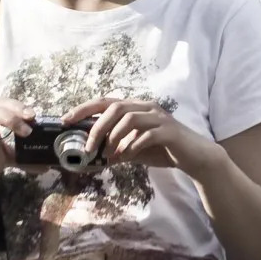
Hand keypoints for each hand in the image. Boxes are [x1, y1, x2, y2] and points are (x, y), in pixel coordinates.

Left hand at [63, 99, 225, 178]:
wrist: (194, 156)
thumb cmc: (163, 150)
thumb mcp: (134, 148)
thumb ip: (116, 148)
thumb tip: (93, 155)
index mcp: (136, 107)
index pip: (106, 102)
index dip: (84, 108)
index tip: (66, 120)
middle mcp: (147, 107)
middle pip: (115, 107)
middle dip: (97, 127)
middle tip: (88, 148)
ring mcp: (159, 117)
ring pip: (129, 118)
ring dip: (113, 138)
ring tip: (108, 156)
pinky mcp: (169, 131)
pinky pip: (145, 135)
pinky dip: (132, 146)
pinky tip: (126, 157)